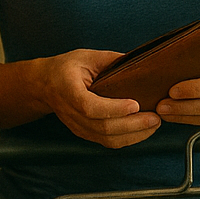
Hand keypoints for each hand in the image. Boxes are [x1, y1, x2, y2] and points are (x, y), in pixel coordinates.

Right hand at [41, 49, 161, 148]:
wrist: (44, 85)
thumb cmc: (66, 68)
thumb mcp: (87, 57)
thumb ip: (112, 60)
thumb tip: (141, 64)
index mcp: (68, 90)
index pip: (90, 107)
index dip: (114, 109)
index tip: (135, 104)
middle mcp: (71, 113)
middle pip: (103, 127)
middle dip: (133, 125)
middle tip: (155, 117)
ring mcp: (77, 127)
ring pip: (107, 139)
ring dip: (134, 135)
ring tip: (154, 124)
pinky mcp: (85, 134)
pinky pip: (107, 142)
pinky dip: (128, 139)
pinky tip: (143, 131)